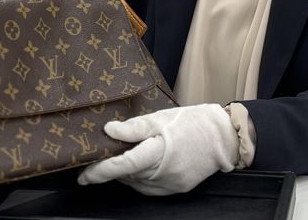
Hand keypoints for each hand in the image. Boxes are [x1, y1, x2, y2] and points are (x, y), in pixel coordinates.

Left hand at [77, 103, 239, 195]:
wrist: (222, 136)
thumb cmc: (192, 122)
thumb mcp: (161, 117)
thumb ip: (134, 127)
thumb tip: (109, 130)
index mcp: (159, 151)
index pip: (123, 165)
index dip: (100, 171)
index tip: (84, 174)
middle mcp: (164, 173)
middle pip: (127, 176)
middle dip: (110, 170)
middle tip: (98, 159)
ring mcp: (171, 185)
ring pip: (137, 184)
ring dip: (125, 174)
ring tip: (121, 158)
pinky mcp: (176, 189)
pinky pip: (149, 187)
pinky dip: (139, 179)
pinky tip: (140, 166)